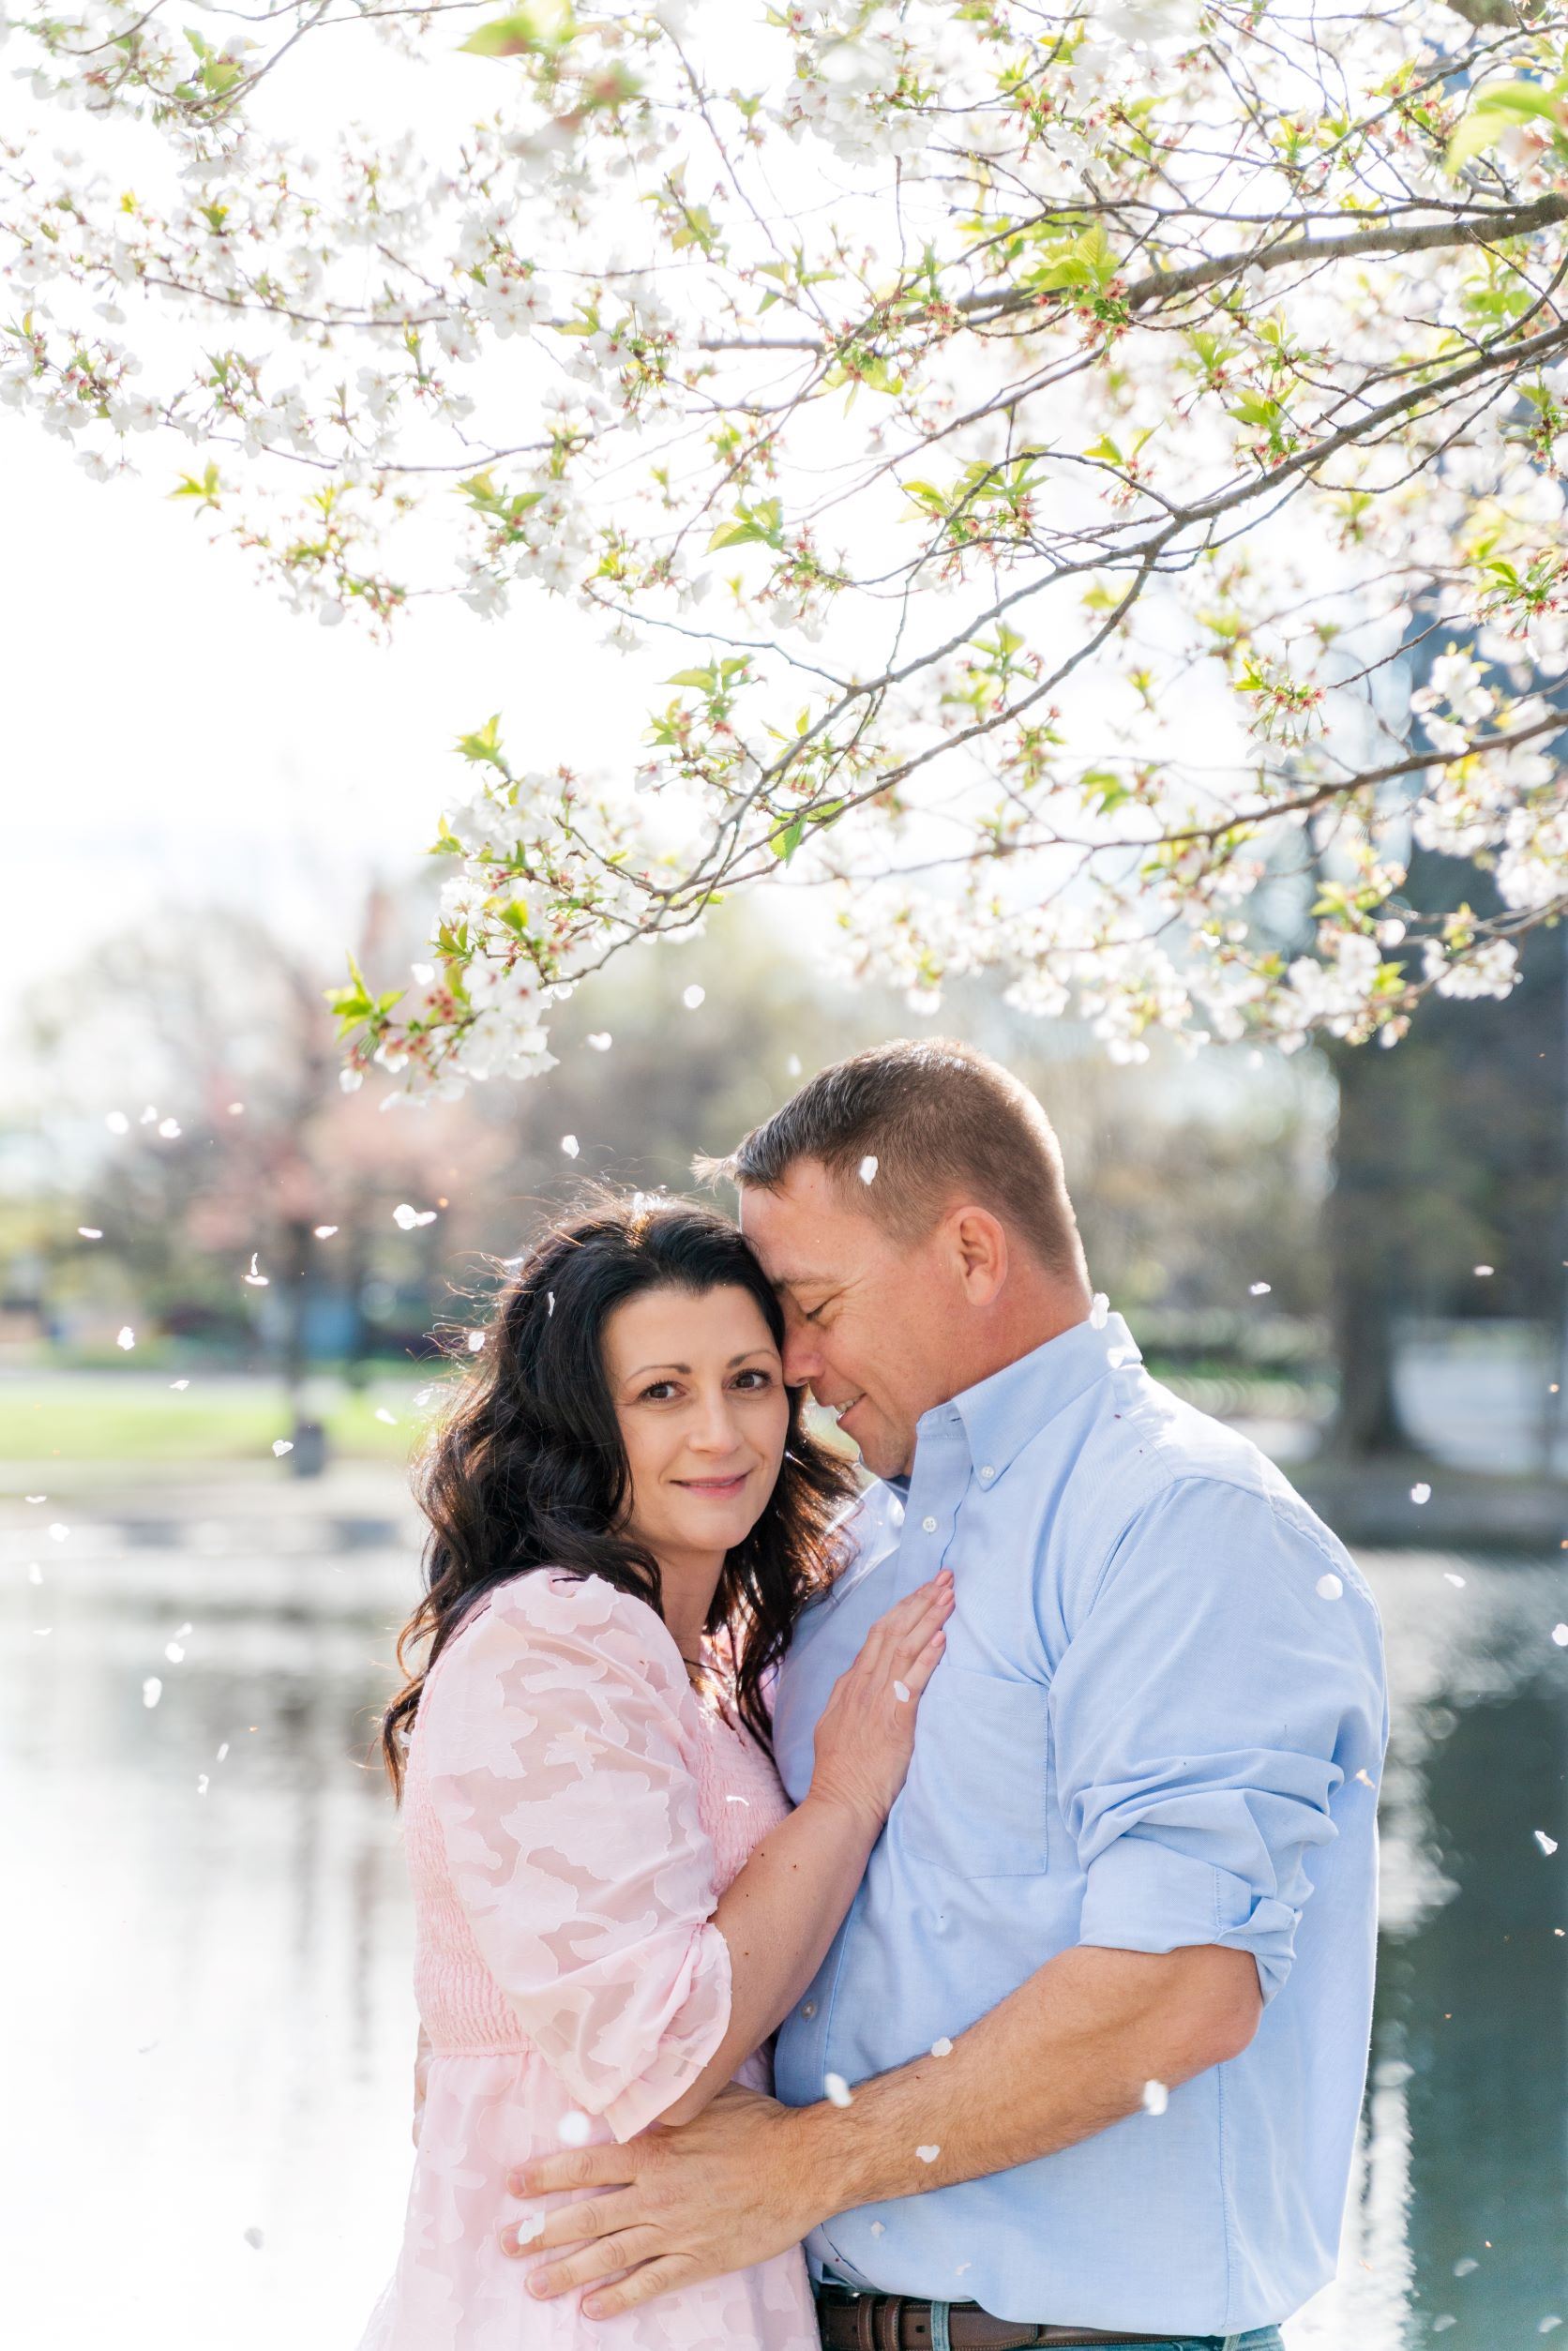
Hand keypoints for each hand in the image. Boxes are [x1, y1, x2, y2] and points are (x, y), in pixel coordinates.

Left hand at [504, 2086, 823, 2318]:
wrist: (803, 2164)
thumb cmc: (756, 2124)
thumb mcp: (704, 2097)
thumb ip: (663, 2100)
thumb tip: (628, 2086)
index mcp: (653, 2150)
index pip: (585, 2166)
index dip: (546, 2175)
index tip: (515, 2184)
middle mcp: (656, 2193)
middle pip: (587, 2216)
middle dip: (541, 2232)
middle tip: (507, 2244)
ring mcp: (676, 2230)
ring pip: (610, 2255)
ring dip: (568, 2271)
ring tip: (536, 2285)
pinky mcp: (699, 2259)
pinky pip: (651, 2283)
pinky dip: (620, 2298)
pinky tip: (593, 2310)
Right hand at [807, 1571, 951, 1831]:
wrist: (840, 1802)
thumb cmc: (842, 1773)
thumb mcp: (836, 1726)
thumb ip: (850, 1701)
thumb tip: (858, 1683)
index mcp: (850, 1684)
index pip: (878, 1635)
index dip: (903, 1609)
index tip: (923, 1591)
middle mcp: (862, 1684)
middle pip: (893, 1630)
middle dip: (920, 1600)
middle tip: (944, 1577)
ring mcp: (877, 1699)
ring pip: (904, 1647)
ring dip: (929, 1618)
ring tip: (949, 1595)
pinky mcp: (894, 1718)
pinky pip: (913, 1680)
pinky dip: (928, 1656)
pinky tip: (942, 1637)